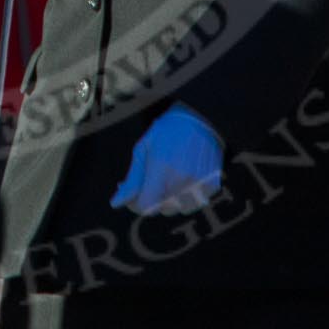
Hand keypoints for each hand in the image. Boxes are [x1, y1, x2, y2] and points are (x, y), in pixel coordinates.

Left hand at [109, 103, 223, 215]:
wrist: (200, 119)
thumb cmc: (167, 132)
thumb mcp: (143, 149)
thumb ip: (132, 180)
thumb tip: (116, 203)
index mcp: (162, 168)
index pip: (147, 207)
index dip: (137, 204)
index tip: (136, 194)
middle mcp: (182, 179)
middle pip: (162, 209)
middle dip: (154, 199)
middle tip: (153, 181)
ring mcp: (200, 183)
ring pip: (179, 209)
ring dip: (172, 200)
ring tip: (171, 178)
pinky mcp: (212, 186)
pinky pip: (195, 203)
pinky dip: (187, 197)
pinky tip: (185, 178)